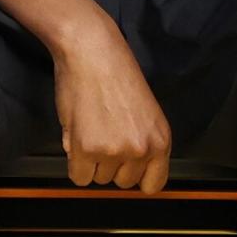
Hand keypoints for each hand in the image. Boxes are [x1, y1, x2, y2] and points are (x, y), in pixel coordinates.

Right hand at [52, 15, 171, 193]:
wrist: (93, 52)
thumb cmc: (116, 75)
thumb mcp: (144, 113)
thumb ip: (139, 143)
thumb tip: (120, 169)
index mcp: (161, 140)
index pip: (153, 184)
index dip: (136, 177)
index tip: (126, 168)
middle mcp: (142, 149)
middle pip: (123, 182)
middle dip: (111, 165)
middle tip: (103, 137)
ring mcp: (115, 151)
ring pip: (100, 179)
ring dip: (92, 162)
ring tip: (91, 130)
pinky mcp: (88, 149)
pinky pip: (79, 177)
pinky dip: (75, 165)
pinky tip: (78, 139)